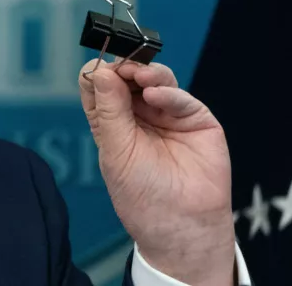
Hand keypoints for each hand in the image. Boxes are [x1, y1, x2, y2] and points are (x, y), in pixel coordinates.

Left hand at [79, 59, 234, 285]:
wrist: (180, 225)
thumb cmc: (142, 195)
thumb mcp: (115, 150)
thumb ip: (109, 111)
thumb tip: (100, 72)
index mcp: (112, 121)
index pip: (100, 87)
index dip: (97, 75)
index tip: (95, 69)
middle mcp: (139, 114)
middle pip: (128, 78)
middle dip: (122, 68)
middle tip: (118, 67)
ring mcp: (168, 114)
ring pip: (156, 80)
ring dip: (145, 73)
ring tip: (137, 75)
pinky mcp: (196, 120)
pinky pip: (181, 98)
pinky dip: (168, 92)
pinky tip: (155, 95)